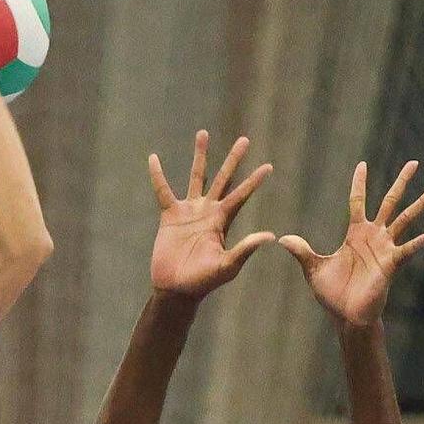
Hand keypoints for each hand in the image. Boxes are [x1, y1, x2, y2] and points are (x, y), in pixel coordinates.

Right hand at [148, 131, 274, 301]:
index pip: (241, 195)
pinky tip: (153, 158)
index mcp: (223, 221)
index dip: (254, 182)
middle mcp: (208, 212)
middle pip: (223, 179)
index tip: (268, 166)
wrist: (176, 289)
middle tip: (245, 140)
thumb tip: (269, 236)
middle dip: (233, 160)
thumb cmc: (203, 282)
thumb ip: (245, 249)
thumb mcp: (227, 266)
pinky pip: (163, 191)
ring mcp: (189, 211)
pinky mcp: (170, 215)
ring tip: (203, 133)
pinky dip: (158, 176)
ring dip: (200, 156)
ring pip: (196, 177)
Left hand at [280, 160, 423, 328]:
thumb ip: (302, 252)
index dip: (359, 183)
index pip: (358, 201)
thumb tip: (282, 239)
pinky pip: (407, 251)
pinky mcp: (391, 265)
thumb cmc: (333, 295)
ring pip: (405, 219)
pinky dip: (418, 244)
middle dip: (401, 182)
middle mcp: (374, 236)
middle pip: (390, 202)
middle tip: (414, 162)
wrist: (346, 317)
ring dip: (421, 203)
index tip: (362, 164)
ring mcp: (385, 248)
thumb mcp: (314, 269)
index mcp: (355, 233)